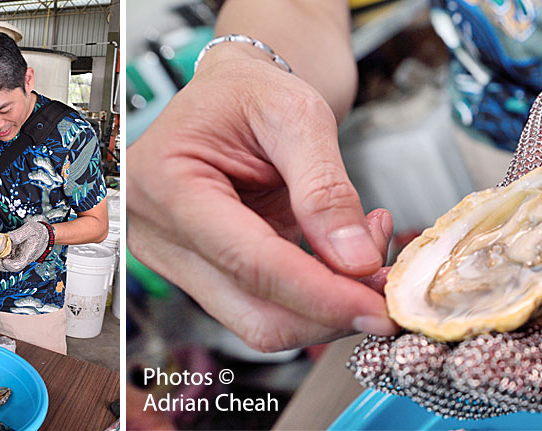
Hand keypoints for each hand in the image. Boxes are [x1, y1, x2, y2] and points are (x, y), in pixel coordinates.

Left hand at [0, 221, 52, 272]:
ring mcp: (15, 257)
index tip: (3, 259)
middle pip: (7, 267)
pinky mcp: (12, 254)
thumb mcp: (31, 229)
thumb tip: (9, 238)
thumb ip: (20, 234)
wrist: (43, 234)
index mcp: (27, 255)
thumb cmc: (38, 233)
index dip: (9, 265)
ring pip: (2, 263)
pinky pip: (2, 256)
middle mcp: (21, 258)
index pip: (17, 265)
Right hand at [127, 44, 398, 352]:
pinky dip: (314, 295)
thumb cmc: (249, 92)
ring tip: (367, 256)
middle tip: (385, 291)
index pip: (249, 262)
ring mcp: (177, 262)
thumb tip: (358, 262)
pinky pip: (264, 306)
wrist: (229, 95)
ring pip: (260, 321)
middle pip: (252, 313)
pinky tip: (343, 256)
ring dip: (325, 306)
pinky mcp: (204, 276)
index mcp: (166, 183)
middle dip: (327, 313)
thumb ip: (327, 189)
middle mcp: (157, 234)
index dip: (319, 294)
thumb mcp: (296, 115)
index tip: (376, 306)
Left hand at [350, 42, 541, 417]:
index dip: (520, 378)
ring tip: (381, 352)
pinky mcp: (493, 260)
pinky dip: (415, 307)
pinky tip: (380, 303)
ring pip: (473, 341)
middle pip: (511, 370)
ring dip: (425, 354)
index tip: (471, 363)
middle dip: (455, 374)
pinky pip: (450, 296)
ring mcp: (529, 285)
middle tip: (406, 361)